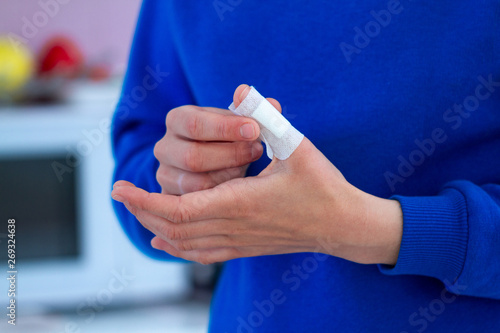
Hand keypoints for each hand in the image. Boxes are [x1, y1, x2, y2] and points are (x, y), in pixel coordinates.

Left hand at [112, 85, 402, 264]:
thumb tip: (242, 90)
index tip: (120, 188)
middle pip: (172, 227)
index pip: (178, 210)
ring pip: (184, 243)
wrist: (341, 224)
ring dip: (156, 226)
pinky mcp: (245, 248)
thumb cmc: (321, 184)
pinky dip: (177, 247)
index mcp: (241, 202)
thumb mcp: (296, 145)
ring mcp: (239, 242)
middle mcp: (235, 227)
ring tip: (138, 210)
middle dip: (142, 210)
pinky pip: (201, 254)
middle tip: (122, 193)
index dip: (144, 201)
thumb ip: (266, 117)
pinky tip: (164, 242)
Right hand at [153, 87, 281, 193]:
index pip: (195, 124)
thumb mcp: (242, 122)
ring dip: (228, 177)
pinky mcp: (172, 199)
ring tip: (249, 168)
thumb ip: (256, 111)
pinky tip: (239, 187)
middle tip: (257, 151)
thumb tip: (263, 100)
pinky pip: (197, 205)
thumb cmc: (232, 139)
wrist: (222, 165)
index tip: (254, 129)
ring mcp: (165, 175)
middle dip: (230, 155)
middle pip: (192, 157)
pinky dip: (222, 196)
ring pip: (195, 184)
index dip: (226, 127)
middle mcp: (164, 147)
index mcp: (178, 120)